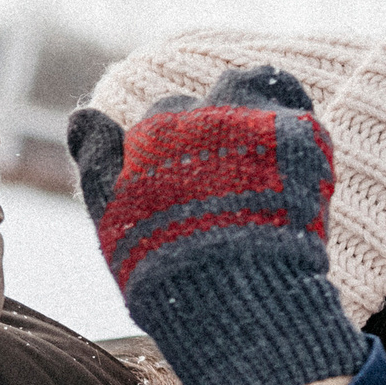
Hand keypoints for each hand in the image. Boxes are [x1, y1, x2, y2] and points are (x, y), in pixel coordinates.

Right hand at [68, 65, 368, 384]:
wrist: (237, 300)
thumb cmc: (167, 270)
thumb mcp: (114, 218)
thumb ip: (97, 162)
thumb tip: (84, 115)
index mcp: (155, 134)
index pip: (166, 114)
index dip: (178, 143)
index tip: (193, 176)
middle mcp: (202, 117)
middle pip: (210, 100)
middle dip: (216, 125)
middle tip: (233, 174)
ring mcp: (255, 123)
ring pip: (251, 84)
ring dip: (253, 103)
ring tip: (263, 145)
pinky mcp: (301, 136)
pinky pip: (294, 103)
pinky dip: (291, 119)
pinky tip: (293, 151)